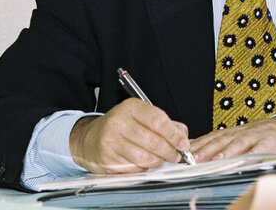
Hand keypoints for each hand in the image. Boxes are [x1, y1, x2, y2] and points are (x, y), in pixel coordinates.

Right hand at [69, 98, 190, 172]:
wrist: (91, 138)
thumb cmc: (123, 126)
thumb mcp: (142, 116)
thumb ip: (165, 124)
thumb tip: (183, 137)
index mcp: (131, 107)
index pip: (157, 120)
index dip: (174, 134)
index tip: (183, 144)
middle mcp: (118, 122)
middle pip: (152, 141)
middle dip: (169, 152)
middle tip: (176, 156)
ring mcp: (110, 142)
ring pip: (144, 158)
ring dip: (158, 161)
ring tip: (161, 159)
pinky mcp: (106, 159)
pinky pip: (134, 168)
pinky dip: (144, 168)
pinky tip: (144, 162)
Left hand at [189, 116, 275, 161]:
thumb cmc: (260, 136)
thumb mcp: (239, 138)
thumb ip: (221, 144)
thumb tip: (198, 152)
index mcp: (231, 133)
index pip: (210, 138)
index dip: (197, 146)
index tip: (183, 154)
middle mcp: (240, 133)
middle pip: (220, 141)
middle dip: (205, 150)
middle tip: (192, 159)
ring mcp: (254, 136)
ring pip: (237, 143)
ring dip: (225, 152)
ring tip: (214, 160)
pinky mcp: (269, 141)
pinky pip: (259, 148)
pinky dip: (251, 153)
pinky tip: (244, 159)